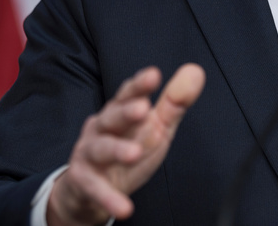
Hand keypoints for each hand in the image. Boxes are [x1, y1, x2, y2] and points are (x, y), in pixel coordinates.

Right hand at [47, 63, 205, 225]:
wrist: (89, 188)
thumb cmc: (126, 149)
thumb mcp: (155, 127)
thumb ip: (174, 102)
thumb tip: (195, 72)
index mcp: (120, 111)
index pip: (129, 94)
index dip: (140, 85)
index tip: (153, 75)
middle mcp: (102, 128)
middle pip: (112, 116)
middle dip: (126, 111)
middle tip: (142, 109)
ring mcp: (89, 153)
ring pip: (101, 148)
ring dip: (117, 150)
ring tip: (134, 154)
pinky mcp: (82, 180)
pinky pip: (95, 188)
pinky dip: (109, 198)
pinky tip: (124, 207)